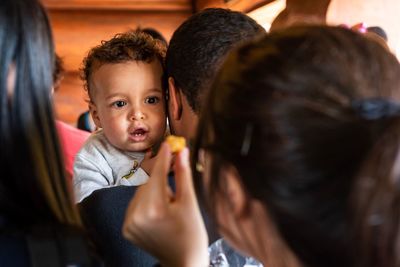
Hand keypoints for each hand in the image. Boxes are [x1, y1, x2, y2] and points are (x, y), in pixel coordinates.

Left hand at [123, 142, 208, 266]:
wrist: (183, 262)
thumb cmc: (191, 234)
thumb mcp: (190, 203)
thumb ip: (183, 175)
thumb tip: (182, 152)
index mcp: (154, 209)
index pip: (157, 175)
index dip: (163, 158)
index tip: (168, 144)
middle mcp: (136, 216)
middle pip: (148, 183)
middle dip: (161, 179)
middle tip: (175, 187)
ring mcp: (129, 224)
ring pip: (141, 193)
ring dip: (154, 191)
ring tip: (169, 205)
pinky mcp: (127, 229)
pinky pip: (136, 205)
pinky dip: (147, 202)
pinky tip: (159, 212)